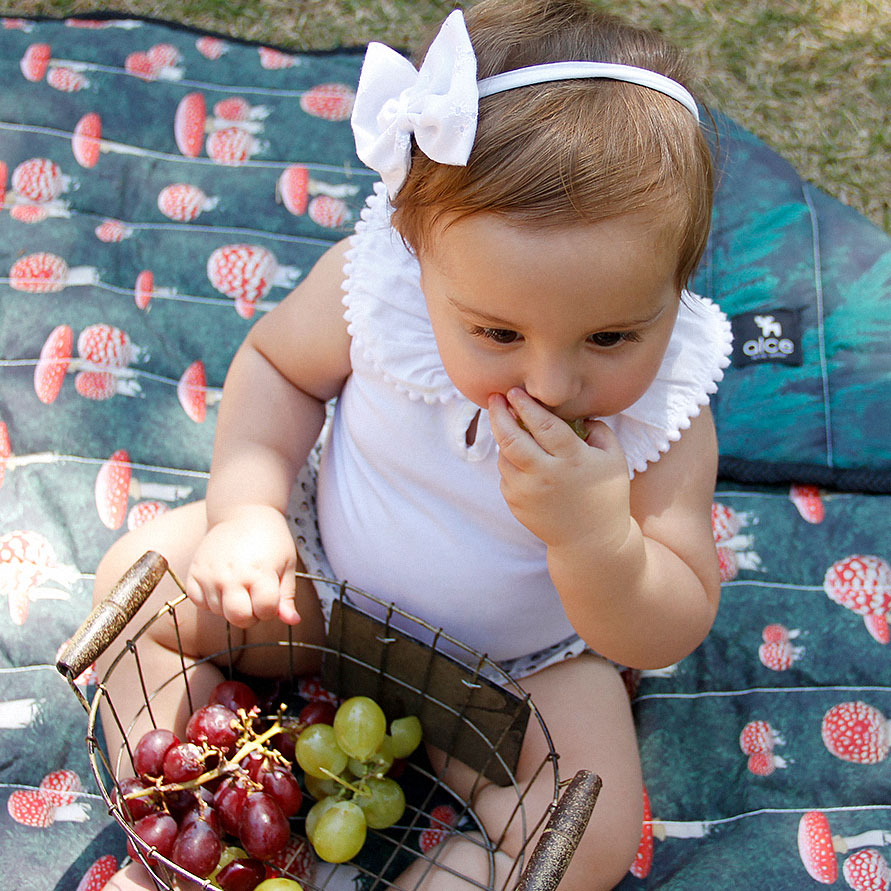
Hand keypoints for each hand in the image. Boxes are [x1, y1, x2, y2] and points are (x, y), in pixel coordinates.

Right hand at [185, 504, 300, 627]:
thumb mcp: (287, 564)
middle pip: (239, 619)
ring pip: (219, 612)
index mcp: (260, 574)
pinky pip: (198, 602)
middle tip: (254, 597)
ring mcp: (210, 575)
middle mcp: (232, 577)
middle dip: (251, 615)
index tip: (270, 596)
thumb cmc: (270, 538)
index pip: (265, 612)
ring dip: (230, 606)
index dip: (271, 609)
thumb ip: (287, 595)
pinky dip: (209, 600)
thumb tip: (292, 621)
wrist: (243, 511)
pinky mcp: (194, 572)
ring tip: (239, 584)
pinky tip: (221, 585)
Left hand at [488, 388, 630, 551]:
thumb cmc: (606, 495)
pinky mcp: (516, 504)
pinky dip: (510, 462)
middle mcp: (546, 475)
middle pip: (511, 438)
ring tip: (511, 426)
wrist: (592, 543)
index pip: (544, 425)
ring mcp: (528, 492)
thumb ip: (600, 430)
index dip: (526, 406)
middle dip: (499, 413)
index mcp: (572, 460)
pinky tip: (521, 458)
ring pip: (504, 456)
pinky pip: (506, 475)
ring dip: (504, 437)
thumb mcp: (614, 459)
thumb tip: (579, 413)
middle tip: (494, 397)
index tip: (515, 392)